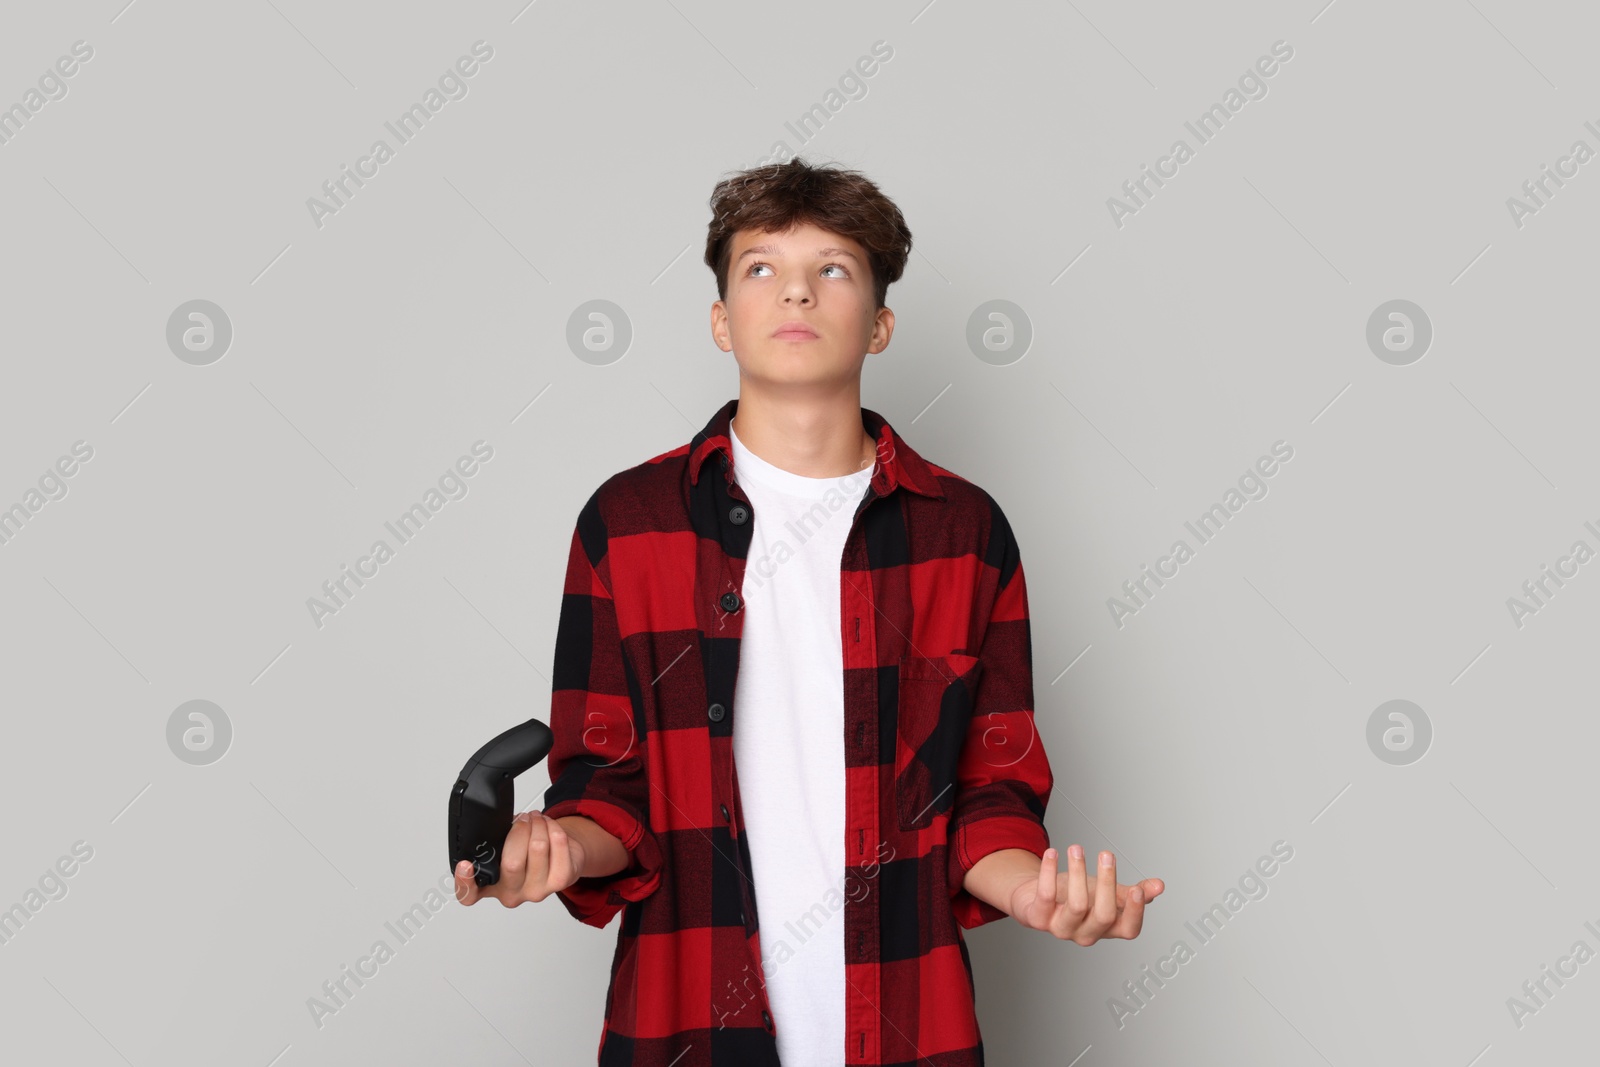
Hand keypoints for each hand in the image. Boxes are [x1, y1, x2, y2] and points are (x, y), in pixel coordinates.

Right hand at [453, 809, 587, 907]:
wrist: (564, 861)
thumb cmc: (529, 854)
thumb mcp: (504, 850)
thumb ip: (497, 844)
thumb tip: (500, 824)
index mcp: (490, 886)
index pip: (469, 895)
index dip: (464, 882)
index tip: (465, 864)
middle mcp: (511, 893)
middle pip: (511, 863)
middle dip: (518, 830)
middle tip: (522, 819)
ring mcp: (536, 891)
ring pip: (537, 848)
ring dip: (537, 824)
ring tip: (535, 818)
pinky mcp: (560, 881)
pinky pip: (558, 846)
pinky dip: (554, 828)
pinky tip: (549, 825)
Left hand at [1008, 845, 1164, 944]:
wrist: (1035, 897)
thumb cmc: (1077, 895)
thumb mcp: (1107, 893)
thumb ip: (1132, 892)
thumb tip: (1159, 886)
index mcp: (1108, 928)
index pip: (1129, 930)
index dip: (1135, 913)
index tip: (1138, 890)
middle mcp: (1086, 933)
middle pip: (1104, 915)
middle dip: (1107, 883)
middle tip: (1107, 854)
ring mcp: (1061, 928)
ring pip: (1076, 905)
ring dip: (1077, 872)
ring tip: (1076, 848)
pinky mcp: (1038, 918)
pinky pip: (1045, 895)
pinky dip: (1048, 872)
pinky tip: (1052, 853)